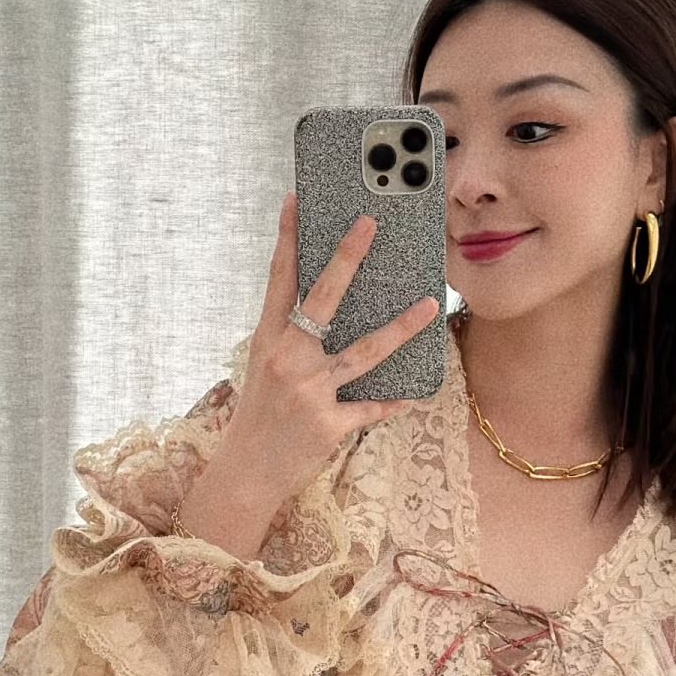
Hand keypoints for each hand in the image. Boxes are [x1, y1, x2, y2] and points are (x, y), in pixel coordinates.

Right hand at [216, 194, 441, 505]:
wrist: (245, 475)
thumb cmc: (257, 419)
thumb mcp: (262, 370)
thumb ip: (289, 338)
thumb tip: (322, 310)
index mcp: (267, 342)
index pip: (279, 281)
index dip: (287, 239)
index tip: (296, 201)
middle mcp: (287, 361)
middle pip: (322, 301)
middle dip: (346, 259)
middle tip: (370, 224)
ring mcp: (309, 393)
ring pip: (363, 352)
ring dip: (400, 328)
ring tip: (430, 304)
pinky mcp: (329, 425)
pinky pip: (371, 408)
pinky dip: (393, 402)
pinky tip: (415, 394)